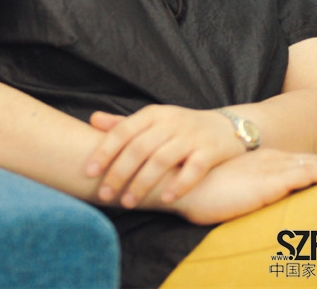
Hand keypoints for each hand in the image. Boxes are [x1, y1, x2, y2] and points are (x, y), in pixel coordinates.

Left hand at [87, 105, 244, 207]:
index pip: (123, 131)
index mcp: (153, 114)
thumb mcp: (154, 120)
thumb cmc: (181, 127)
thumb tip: (93, 120)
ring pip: (162, 160)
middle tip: (105, 195)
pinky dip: (179, 184)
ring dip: (143, 183)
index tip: (89, 172)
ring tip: (128, 203)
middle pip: (139, 148)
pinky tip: (165, 198)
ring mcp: (191, 136)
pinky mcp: (210, 151)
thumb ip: (124, 123)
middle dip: (119, 173)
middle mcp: (171, 122)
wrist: (227, 127)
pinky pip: (194, 169)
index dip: (105, 151)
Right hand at [173, 148, 316, 224]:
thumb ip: (242, 188)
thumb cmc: (197, 190)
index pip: (296, 163)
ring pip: (313, 167)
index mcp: (260, 161)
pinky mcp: (269, 183)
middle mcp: (269, 161)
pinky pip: (308, 176)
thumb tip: (247, 199)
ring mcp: (270, 170)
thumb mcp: (226, 188)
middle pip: (309, 162)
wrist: (181, 185)